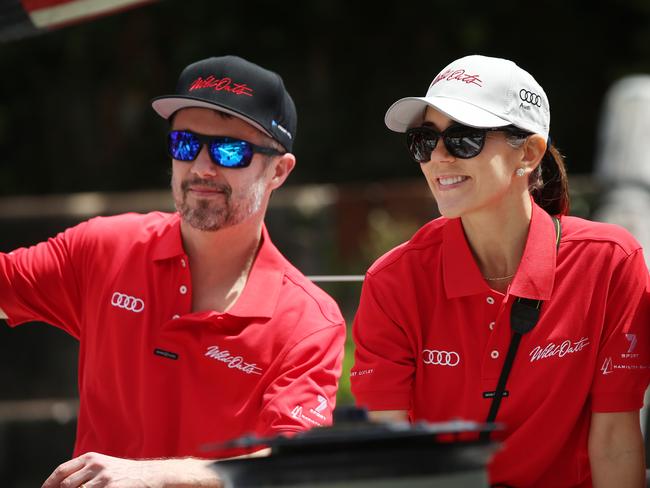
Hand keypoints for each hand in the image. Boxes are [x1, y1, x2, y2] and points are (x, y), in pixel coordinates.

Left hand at [41, 451, 222, 487]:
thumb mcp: (106, 467)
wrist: (153, 474)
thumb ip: (86, 472)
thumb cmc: (127, 474)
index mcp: (91, 458)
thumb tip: (63, 484)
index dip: (49, 485)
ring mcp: (103, 479)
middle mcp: (95, 466)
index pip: (61, 472)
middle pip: (66, 486)